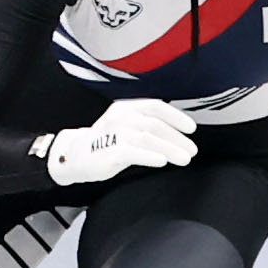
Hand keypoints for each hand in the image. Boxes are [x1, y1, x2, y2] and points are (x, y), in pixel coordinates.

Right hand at [46, 99, 197, 184]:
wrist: (75, 154)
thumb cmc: (104, 141)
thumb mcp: (124, 124)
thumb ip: (145, 123)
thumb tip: (176, 133)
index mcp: (126, 107)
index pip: (156, 107)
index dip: (176, 117)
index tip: (191, 129)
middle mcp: (121, 117)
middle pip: (155, 125)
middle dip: (177, 139)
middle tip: (191, 150)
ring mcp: (114, 134)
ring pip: (148, 138)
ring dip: (170, 149)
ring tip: (184, 159)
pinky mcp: (109, 152)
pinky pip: (133, 153)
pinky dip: (150, 156)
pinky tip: (162, 161)